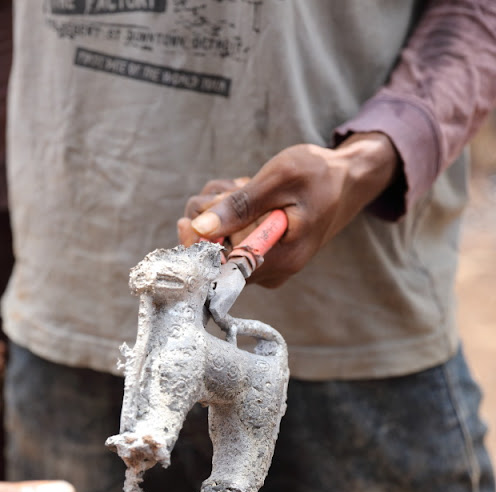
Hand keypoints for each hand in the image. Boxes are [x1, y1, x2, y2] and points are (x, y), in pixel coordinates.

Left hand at [178, 133, 398, 287]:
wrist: (347, 179)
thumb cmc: (319, 174)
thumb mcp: (279, 179)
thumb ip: (239, 206)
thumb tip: (199, 228)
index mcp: (280, 259)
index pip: (223, 269)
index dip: (199, 246)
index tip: (190, 221)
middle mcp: (272, 270)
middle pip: (217, 257)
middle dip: (212, 218)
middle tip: (229, 189)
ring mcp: (266, 263)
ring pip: (220, 243)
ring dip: (220, 210)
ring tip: (242, 186)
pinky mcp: (261, 252)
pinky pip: (231, 237)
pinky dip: (229, 213)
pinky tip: (244, 193)